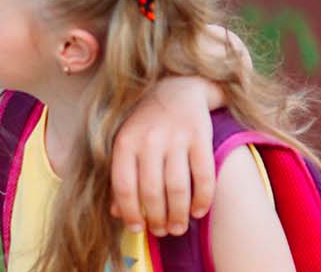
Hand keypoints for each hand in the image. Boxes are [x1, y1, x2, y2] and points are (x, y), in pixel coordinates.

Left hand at [110, 76, 218, 235]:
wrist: (177, 88)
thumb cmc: (146, 123)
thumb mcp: (126, 143)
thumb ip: (121, 175)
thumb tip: (116, 212)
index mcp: (124, 142)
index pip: (124, 186)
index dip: (130, 212)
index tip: (137, 229)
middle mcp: (148, 140)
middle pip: (152, 191)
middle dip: (157, 218)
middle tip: (163, 232)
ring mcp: (175, 137)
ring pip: (177, 187)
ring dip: (179, 214)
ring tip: (179, 228)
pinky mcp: (200, 136)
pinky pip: (203, 175)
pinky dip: (202, 198)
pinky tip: (199, 211)